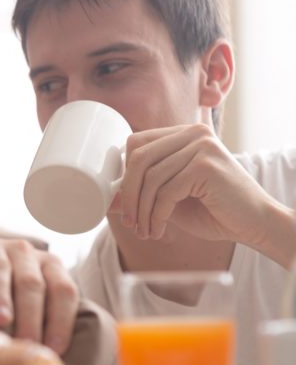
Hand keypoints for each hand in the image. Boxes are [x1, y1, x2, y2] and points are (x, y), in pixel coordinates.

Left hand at [112, 124, 295, 265]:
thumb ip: (144, 191)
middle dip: (128, 194)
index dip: (124, 174)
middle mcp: (193, 133)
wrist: (256, 224)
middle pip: (138, 158)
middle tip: (129, 222)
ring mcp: (201, 146)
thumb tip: (108, 196)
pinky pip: (166, 193)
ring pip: (150, 178)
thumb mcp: (171, 198)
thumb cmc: (214, 210)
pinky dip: (157, 216)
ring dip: (141, 211)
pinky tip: (158, 230)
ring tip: (144, 231)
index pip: (137, 143)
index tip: (122, 202)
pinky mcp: (206, 166)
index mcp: (184, 134)